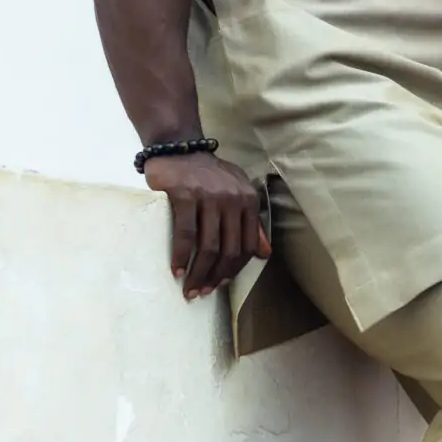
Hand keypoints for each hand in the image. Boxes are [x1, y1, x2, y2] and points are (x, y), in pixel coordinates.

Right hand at [145, 153, 271, 299]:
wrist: (180, 150)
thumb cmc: (208, 176)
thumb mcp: (237, 193)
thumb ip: (251, 222)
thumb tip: (264, 254)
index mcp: (248, 200)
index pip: (247, 245)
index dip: (235, 269)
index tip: (221, 284)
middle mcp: (232, 199)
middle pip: (228, 250)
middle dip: (215, 277)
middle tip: (202, 292)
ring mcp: (209, 197)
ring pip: (208, 246)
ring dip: (198, 273)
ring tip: (189, 288)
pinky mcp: (185, 195)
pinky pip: (186, 234)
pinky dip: (181, 256)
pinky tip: (176, 270)